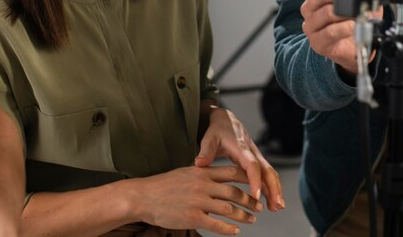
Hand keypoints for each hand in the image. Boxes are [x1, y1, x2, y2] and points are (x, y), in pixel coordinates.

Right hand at [133, 165, 259, 234]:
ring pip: (229, 209)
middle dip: (250, 200)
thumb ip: (203, 173)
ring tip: (252, 219)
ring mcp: (198, 202)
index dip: (248, 179)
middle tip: (259, 207)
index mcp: (202, 171)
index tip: (258, 184)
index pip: (232, 172)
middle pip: (234, 192)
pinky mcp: (192, 218)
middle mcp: (202, 185)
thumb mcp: (186, 172)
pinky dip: (229, 229)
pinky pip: (217, 224)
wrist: (143, 197)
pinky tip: (236, 231)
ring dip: (243, 215)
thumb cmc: (164, 185)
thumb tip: (219, 175)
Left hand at [195, 106, 284, 211]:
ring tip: (278, 208)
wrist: (226, 122)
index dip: (255, 180)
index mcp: (242, 148)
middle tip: (276, 206)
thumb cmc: (217, 132)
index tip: (256, 196)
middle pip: (267, 171)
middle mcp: (253, 153)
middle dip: (273, 188)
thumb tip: (199, 163)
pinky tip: (272, 203)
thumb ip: (206, 151)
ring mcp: (257, 158)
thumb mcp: (210, 139)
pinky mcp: (257, 162)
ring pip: (270, 174)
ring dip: (276, 190)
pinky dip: (272, 188)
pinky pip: (267, 176)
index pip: (252, 165)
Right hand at [300, 0, 378, 72]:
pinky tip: (353, 26)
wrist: (352, 48)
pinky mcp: (317, 41)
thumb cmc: (352, 22)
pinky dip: (344, 28)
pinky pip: (330, 31)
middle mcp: (310, 6)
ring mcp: (311, 24)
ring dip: (345, 13)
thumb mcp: (358, 2)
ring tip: (357, 15)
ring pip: (326, 12)